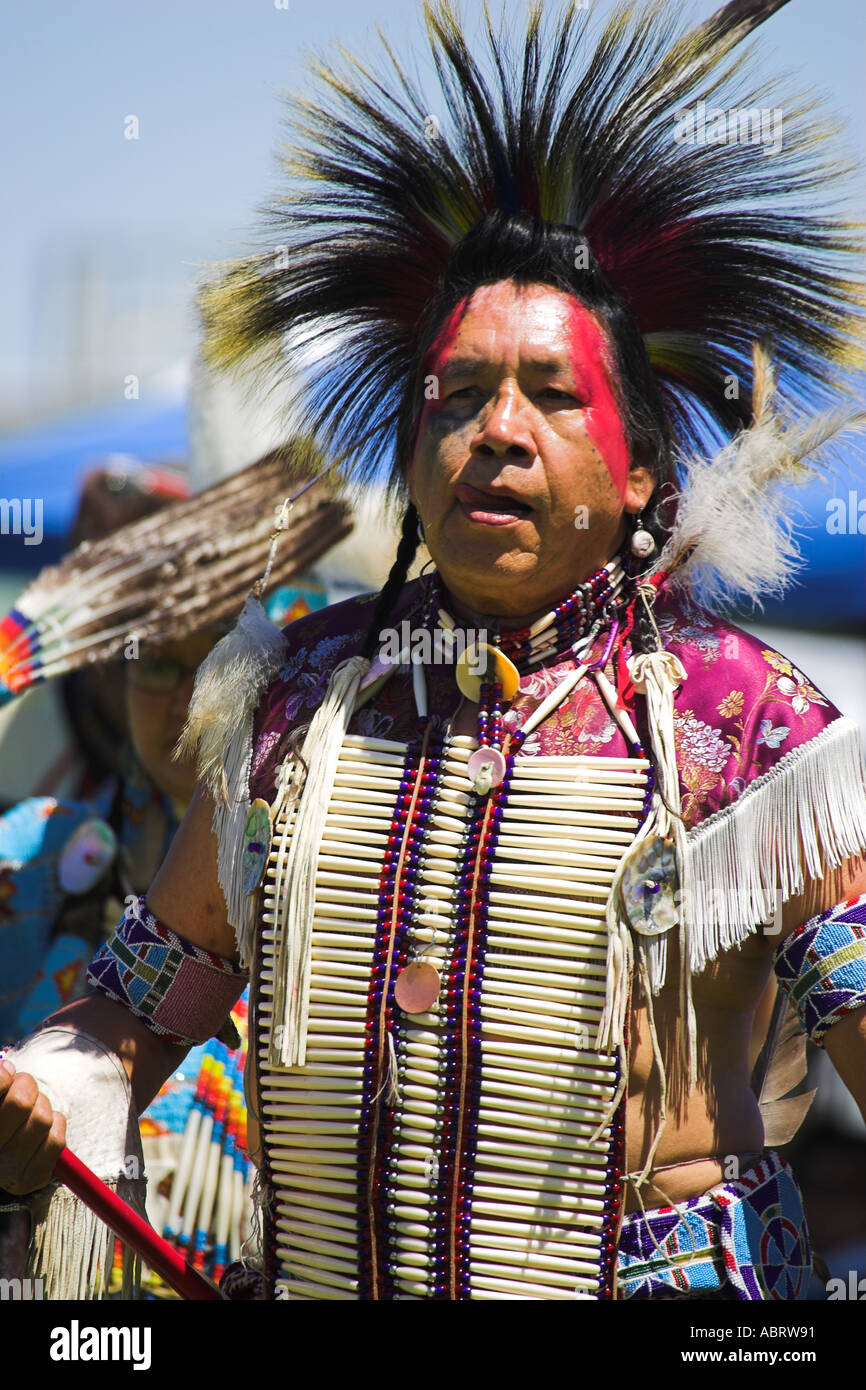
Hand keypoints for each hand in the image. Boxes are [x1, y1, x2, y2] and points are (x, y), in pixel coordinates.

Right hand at [0, 1059, 65, 1194]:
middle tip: (24, 1089)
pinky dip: (57, 1124)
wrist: (2, 1159)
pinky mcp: (31, 1180)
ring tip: (33, 1109)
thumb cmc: (2, 1118)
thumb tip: (7, 1069)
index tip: (7, 1074)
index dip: (4, 1076)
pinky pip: (57, 1140)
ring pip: (43, 1118)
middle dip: (27, 1086)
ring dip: (43, 1106)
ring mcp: (7, 1172)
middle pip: (21, 1101)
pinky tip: (45, 1126)